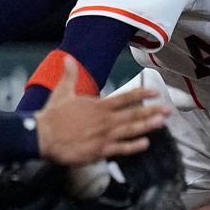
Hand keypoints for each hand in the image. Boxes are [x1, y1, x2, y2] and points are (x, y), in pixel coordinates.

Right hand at [34, 57, 170, 165]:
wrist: (41, 136)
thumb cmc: (52, 115)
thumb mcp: (62, 91)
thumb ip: (70, 75)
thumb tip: (69, 59)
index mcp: (98, 105)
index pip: (124, 98)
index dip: (141, 94)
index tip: (154, 91)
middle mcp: (104, 120)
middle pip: (133, 114)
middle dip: (152, 111)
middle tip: (168, 110)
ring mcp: (103, 136)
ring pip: (130, 130)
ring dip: (147, 126)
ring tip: (162, 123)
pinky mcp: (98, 150)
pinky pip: (120, 149)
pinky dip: (133, 146)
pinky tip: (145, 143)